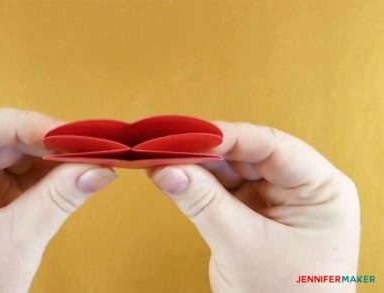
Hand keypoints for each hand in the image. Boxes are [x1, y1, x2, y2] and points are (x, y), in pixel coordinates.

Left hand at [0, 108, 116, 291]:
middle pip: (2, 138)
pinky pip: (20, 172)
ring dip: (52, 159)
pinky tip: (70, 177)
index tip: (72, 134)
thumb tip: (98, 169)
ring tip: (86, 165)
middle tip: (90, 149)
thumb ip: (57, 199)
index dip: (29, 125)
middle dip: (48, 143)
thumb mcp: (13, 242)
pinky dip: (47, 175)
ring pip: (16, 152)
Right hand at [149, 122, 358, 291]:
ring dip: (196, 167)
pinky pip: (222, 191)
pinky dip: (197, 186)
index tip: (188, 133)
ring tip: (161, 160)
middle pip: (247, 155)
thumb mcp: (245, 248)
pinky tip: (172, 177)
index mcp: (321, 189)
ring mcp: (274, 202)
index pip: (272, 146)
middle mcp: (299, 189)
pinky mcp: (252, 215)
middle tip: (166, 145)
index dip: (228, 136)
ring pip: (230, 171)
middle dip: (205, 151)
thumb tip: (166, 169)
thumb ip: (205, 204)